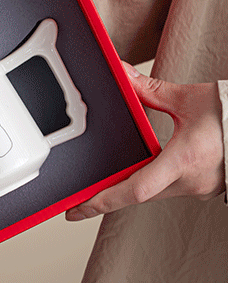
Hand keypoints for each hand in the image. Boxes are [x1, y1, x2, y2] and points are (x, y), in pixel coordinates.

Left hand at [66, 62, 224, 220]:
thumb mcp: (190, 99)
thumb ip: (151, 91)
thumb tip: (122, 75)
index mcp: (184, 160)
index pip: (136, 189)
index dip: (104, 200)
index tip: (79, 207)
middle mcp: (191, 180)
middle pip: (139, 193)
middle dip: (107, 198)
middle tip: (76, 205)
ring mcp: (200, 186)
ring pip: (154, 192)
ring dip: (127, 190)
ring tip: (96, 192)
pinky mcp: (206, 184)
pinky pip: (168, 187)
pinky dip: (147, 183)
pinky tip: (132, 177)